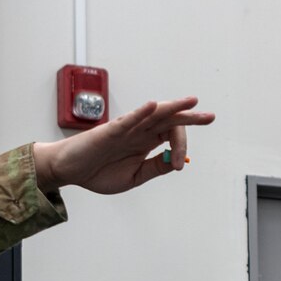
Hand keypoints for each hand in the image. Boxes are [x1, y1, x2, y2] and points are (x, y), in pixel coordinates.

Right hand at [31, 97, 214, 194]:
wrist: (71, 172)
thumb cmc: (98, 172)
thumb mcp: (134, 177)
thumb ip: (154, 169)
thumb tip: (176, 162)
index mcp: (145, 142)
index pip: (171, 136)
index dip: (181, 149)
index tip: (180, 166)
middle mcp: (139, 131)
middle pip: (168, 120)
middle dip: (190, 118)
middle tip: (209, 117)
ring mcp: (126, 128)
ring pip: (154, 114)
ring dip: (173, 108)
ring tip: (192, 103)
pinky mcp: (110, 130)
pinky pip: (128, 119)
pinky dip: (141, 112)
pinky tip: (153, 106)